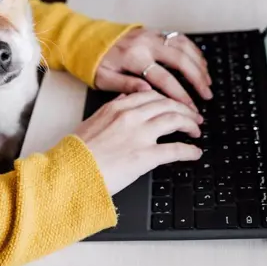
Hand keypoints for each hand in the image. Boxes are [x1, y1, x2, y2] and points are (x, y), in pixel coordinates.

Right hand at [75, 91, 202, 194]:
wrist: (70, 172)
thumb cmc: (78, 152)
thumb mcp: (93, 121)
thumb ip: (112, 108)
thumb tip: (127, 97)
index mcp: (116, 107)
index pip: (150, 94)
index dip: (167, 99)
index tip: (174, 104)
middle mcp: (130, 116)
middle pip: (167, 104)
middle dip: (184, 109)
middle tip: (192, 116)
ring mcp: (139, 135)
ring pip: (175, 120)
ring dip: (190, 124)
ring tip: (196, 131)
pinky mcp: (145, 156)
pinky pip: (176, 149)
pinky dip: (189, 150)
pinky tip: (194, 153)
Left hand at [95, 28, 212, 109]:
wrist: (88, 39)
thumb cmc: (96, 63)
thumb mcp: (104, 79)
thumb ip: (127, 86)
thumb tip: (148, 92)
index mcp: (134, 58)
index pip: (164, 78)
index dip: (180, 94)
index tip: (190, 108)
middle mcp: (146, 44)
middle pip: (180, 60)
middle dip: (197, 79)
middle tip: (207, 95)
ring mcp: (152, 35)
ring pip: (183, 47)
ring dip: (199, 64)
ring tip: (207, 82)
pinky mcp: (154, 31)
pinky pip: (179, 38)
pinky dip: (193, 51)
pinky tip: (200, 63)